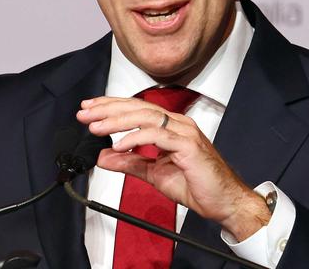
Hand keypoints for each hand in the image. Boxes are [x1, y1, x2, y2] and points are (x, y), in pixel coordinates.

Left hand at [76, 96, 270, 240]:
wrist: (224, 202)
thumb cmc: (197, 185)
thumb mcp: (154, 174)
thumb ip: (130, 162)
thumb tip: (103, 157)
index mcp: (170, 127)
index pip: (136, 109)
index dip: (111, 106)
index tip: (89, 109)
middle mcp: (178, 124)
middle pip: (138, 108)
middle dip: (108, 109)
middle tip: (85, 113)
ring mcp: (184, 132)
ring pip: (146, 117)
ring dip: (117, 121)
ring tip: (96, 127)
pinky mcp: (189, 145)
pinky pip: (158, 136)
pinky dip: (136, 138)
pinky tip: (119, 144)